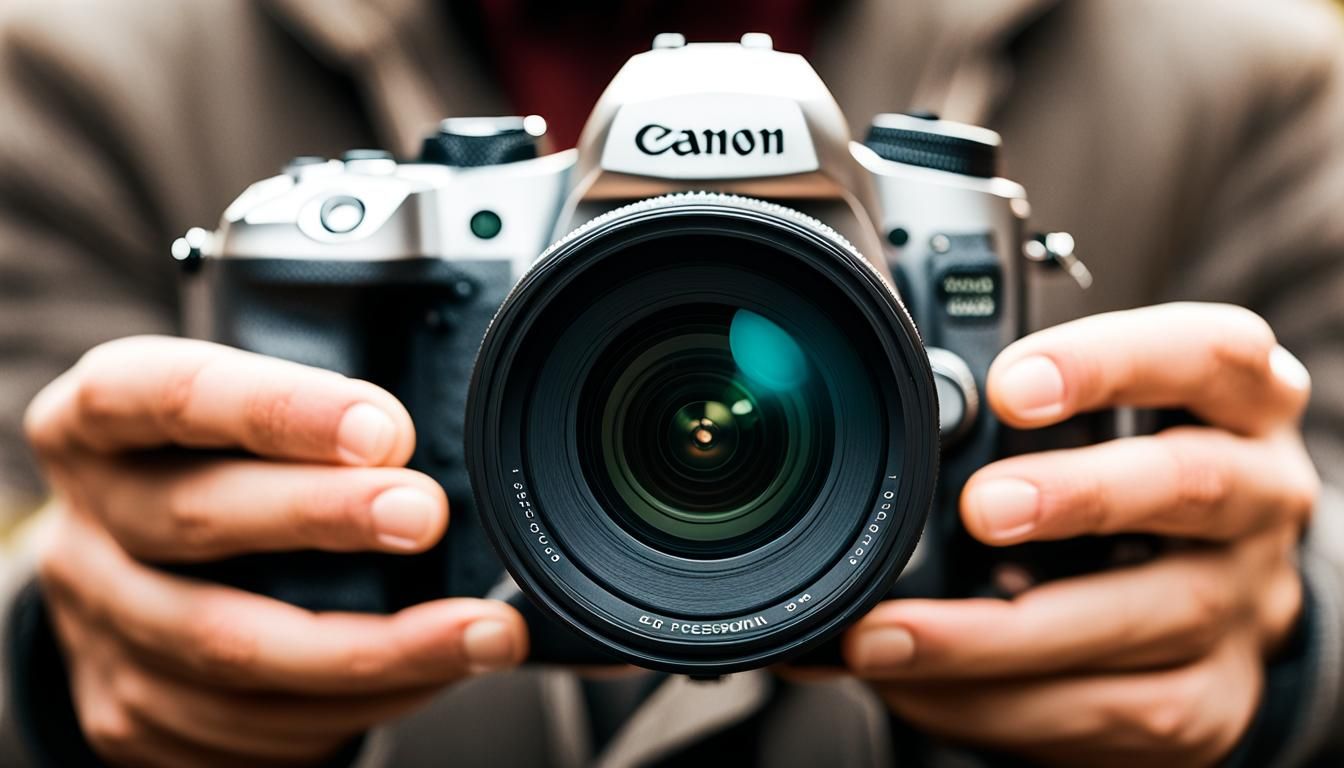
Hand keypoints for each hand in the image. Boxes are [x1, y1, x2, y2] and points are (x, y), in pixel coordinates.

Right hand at [25, 336, 527, 766]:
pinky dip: (358, 701)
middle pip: (195, 518)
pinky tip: (430, 675)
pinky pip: (252, 724)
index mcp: (98, 422)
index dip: (277, 409)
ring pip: (231, 648)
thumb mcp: (232, 414)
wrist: (130, 579)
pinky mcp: (130, 713)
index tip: (385, 429)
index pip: (171, 393)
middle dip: (324, 518)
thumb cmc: (210, 469)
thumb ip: (311, 410)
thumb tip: (433, 433)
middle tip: (427, 515)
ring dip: (375, 646)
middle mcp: (85, 525)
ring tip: (479, 631)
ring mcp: (98, 629)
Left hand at [843, 303, 1318, 766]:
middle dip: (1080, 495)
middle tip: (980, 507)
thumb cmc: (1126, 476)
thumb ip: (1016, 414)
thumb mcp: (1098, 421)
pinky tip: (921, 686)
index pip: (1205, 353)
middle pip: (1193, 485)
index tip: (1008, 387)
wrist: (1212, 598)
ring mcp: (1246, 603)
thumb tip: (884, 436)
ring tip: (889, 635)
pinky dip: (1000, 703)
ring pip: (1143, 619)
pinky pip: (1112, 711)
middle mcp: (1259, 495)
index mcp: (1236, 400)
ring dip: (1001, 633)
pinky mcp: (1217, 698)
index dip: (1109, 362)